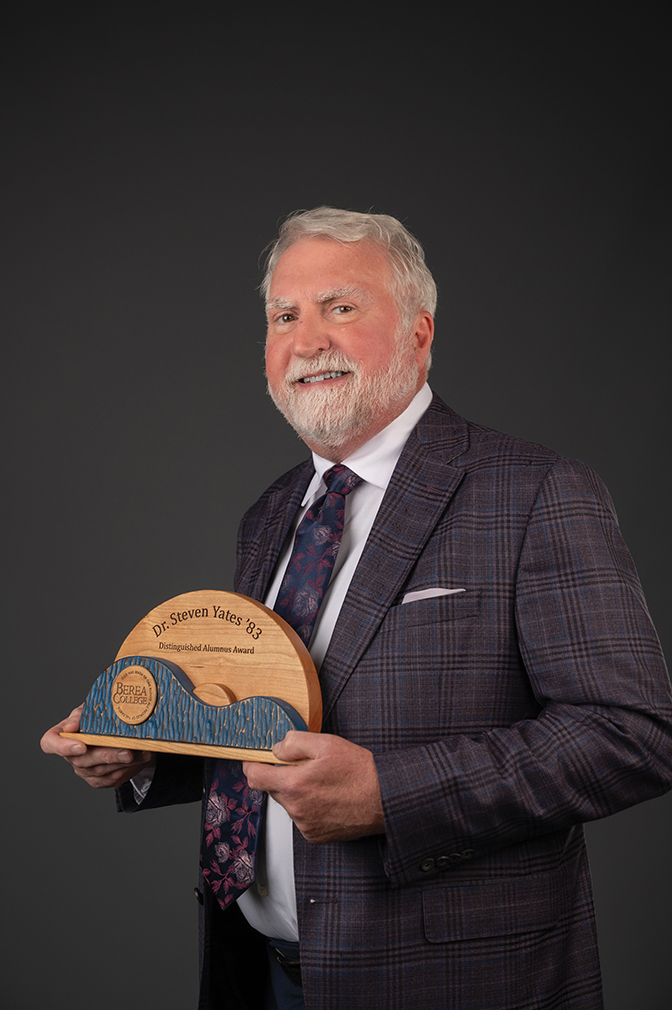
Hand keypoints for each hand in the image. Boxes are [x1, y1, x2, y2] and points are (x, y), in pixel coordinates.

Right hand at [40, 705, 155, 788]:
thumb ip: (82, 714)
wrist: (121, 729)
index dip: (62, 747)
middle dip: (107, 756)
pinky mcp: (99, 780)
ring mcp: (84, 771)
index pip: (49, 743)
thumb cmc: (101, 716)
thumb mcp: (93, 708)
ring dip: (125, 762)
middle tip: (128, 752)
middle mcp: (71, 756)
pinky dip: (130, 768)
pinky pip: (113, 778)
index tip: (81, 746)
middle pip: (82, 760)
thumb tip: (72, 725)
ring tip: (143, 752)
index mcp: (62, 735)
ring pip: (102, 771)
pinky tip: (143, 757)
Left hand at [243, 732, 383, 842]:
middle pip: (273, 789)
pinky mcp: (315, 835)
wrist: (384, 799)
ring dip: (298, 792)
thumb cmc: (359, 772)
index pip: (254, 777)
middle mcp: (296, 809)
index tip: (255, 760)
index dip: (252, 766)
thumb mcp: (326, 743)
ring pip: (289, 803)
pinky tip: (328, 798)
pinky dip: (309, 807)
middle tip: (306, 766)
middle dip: (282, 776)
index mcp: (294, 785)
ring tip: (324, 783)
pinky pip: (302, 817)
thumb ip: (295, 742)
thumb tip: (277, 747)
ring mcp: (305, 825)